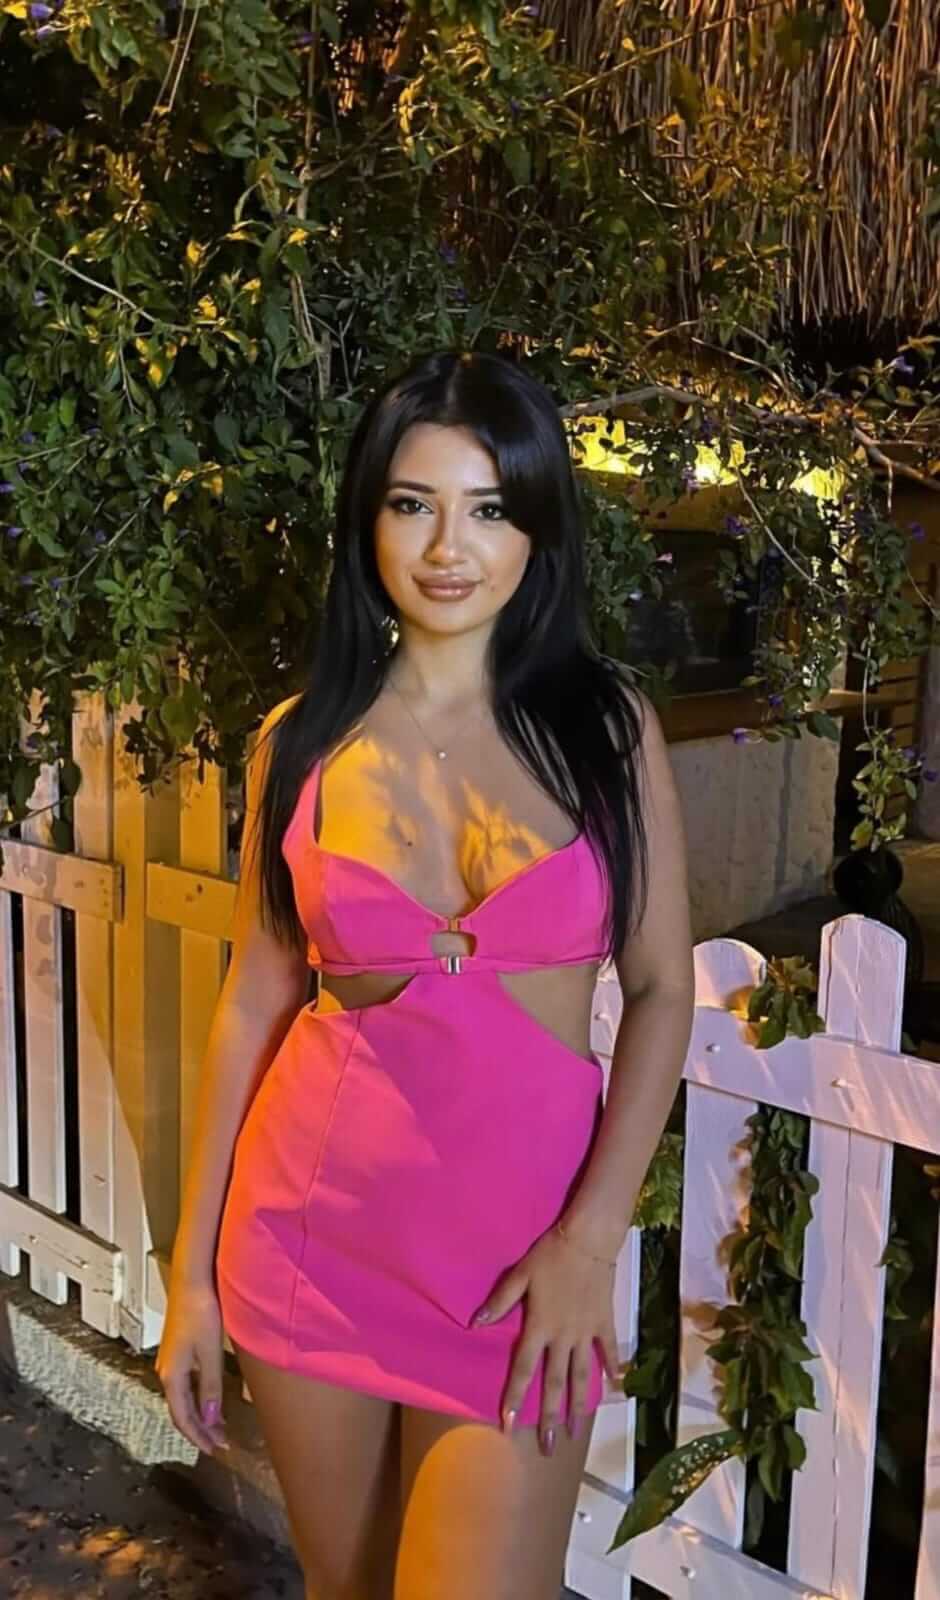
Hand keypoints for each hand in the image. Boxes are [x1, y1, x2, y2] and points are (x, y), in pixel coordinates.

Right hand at [155, 1277, 229, 1455]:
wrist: (191, 1280)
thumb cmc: (201, 1312)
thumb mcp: (210, 1352)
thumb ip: (211, 1386)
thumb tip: (210, 1418)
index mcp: (172, 1375)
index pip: (183, 1418)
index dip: (198, 1437)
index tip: (215, 1450)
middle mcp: (166, 1371)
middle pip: (180, 1411)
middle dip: (199, 1431)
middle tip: (219, 1445)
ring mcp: (170, 1361)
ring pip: (182, 1399)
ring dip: (199, 1416)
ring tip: (218, 1429)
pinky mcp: (177, 1351)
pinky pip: (185, 1386)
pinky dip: (197, 1399)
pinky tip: (210, 1400)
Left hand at [470, 1224, 619, 1455]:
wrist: (588, 1241)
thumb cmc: (549, 1256)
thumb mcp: (519, 1275)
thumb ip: (499, 1302)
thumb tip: (475, 1323)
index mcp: (539, 1327)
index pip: (523, 1369)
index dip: (515, 1397)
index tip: (509, 1424)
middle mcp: (562, 1337)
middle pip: (554, 1383)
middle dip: (550, 1417)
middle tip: (548, 1446)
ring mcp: (586, 1333)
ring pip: (581, 1376)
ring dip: (578, 1405)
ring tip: (576, 1431)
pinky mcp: (604, 1323)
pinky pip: (607, 1350)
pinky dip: (612, 1368)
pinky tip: (615, 1386)